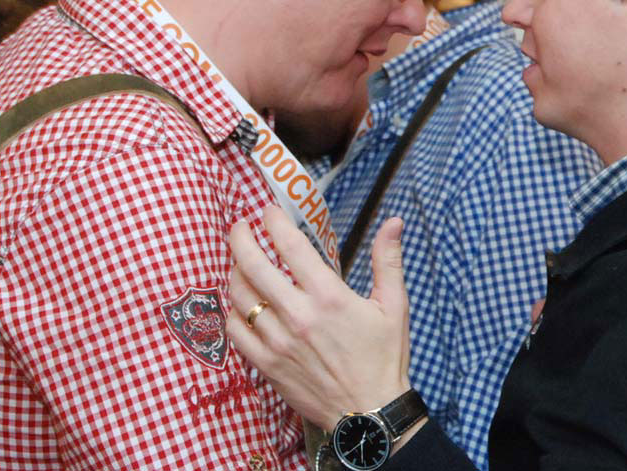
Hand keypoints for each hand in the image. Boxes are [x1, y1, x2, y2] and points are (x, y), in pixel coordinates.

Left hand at [226, 205, 412, 429]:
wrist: (370, 415)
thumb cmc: (383, 358)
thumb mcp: (394, 306)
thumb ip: (388, 260)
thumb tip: (394, 222)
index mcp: (330, 296)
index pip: (290, 245)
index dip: (273, 221)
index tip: (269, 211)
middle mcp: (299, 316)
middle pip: (253, 265)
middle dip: (241, 237)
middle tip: (241, 226)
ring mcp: (279, 342)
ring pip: (240, 296)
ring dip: (236, 271)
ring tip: (241, 262)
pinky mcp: (267, 365)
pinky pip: (235, 332)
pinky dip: (232, 312)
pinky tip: (241, 304)